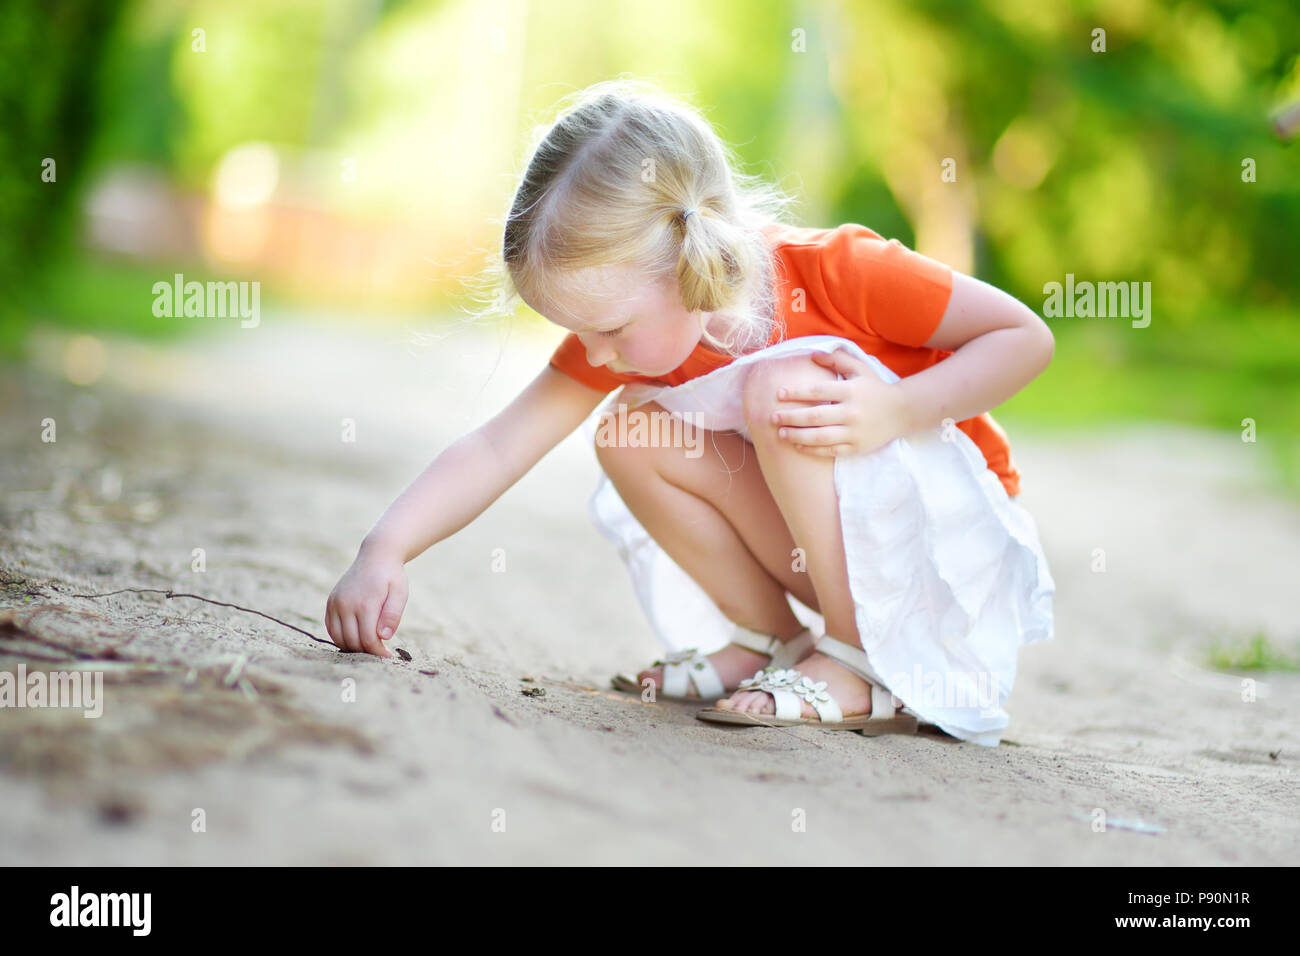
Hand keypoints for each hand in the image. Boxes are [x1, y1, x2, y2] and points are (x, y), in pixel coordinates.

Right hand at [324, 546, 407, 656]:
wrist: (376, 556)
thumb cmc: (392, 576)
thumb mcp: (400, 593)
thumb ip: (392, 615)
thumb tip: (384, 637)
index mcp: (365, 603)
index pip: (368, 639)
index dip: (378, 652)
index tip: (388, 656)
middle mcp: (345, 604)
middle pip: (352, 641)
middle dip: (367, 652)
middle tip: (380, 652)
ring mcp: (335, 603)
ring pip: (339, 638)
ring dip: (353, 647)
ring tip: (369, 646)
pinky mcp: (330, 602)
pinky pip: (331, 628)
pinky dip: (341, 637)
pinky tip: (356, 637)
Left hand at [769, 348, 908, 457]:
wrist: (902, 412)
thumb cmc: (875, 388)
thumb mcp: (860, 368)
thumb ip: (837, 359)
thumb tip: (812, 354)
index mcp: (851, 391)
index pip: (818, 391)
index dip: (796, 393)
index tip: (778, 394)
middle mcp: (852, 412)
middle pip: (816, 417)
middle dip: (791, 418)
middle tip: (772, 418)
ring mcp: (854, 432)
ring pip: (821, 437)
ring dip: (798, 436)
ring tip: (781, 434)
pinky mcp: (856, 447)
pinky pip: (830, 451)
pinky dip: (812, 450)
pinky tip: (798, 445)